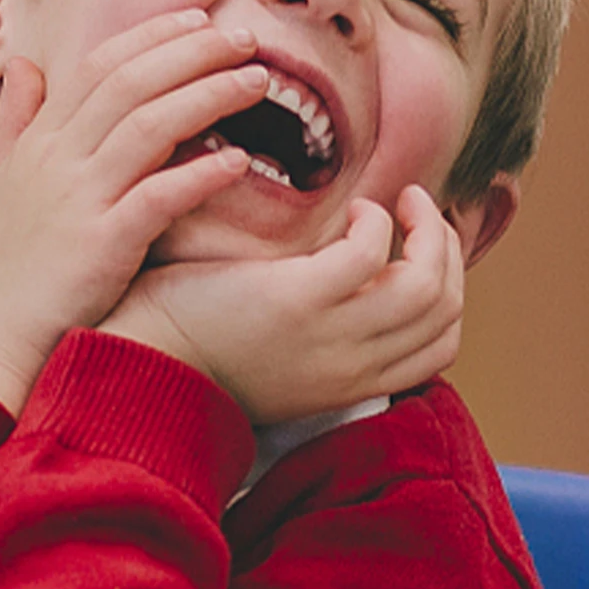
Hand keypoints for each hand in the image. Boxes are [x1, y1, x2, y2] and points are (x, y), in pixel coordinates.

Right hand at [0, 11, 266, 415]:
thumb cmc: (3, 270)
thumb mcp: (0, 184)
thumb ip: (16, 123)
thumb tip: (22, 65)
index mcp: (38, 144)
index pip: (99, 67)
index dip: (152, 37)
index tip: (200, 22)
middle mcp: (56, 162)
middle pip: (131, 83)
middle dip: (194, 52)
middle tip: (246, 39)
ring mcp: (77, 202)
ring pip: (149, 126)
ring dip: (209, 95)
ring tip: (258, 83)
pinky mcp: (99, 247)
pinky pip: (157, 198)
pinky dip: (200, 174)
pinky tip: (238, 162)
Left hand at [98, 185, 463, 425]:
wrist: (139, 363)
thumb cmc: (195, 349)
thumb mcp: (277, 359)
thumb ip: (321, 336)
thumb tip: (352, 286)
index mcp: (345, 385)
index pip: (439, 351)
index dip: (450, 295)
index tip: (426, 253)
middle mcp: (348, 369)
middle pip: (445, 314)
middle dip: (447, 255)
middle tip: (422, 214)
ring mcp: (328, 338)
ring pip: (429, 286)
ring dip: (427, 232)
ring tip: (401, 202)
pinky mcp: (299, 301)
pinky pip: (372, 252)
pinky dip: (376, 222)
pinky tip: (351, 210)